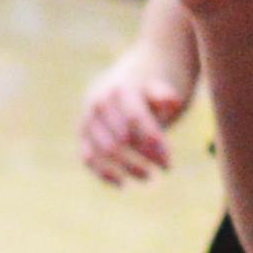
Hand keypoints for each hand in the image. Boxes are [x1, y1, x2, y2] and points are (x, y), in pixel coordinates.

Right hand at [77, 53, 185, 183]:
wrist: (137, 68)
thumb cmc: (157, 82)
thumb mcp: (165, 85)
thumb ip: (164, 94)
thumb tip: (169, 102)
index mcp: (120, 89)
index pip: (136, 121)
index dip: (153, 145)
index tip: (169, 163)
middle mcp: (98, 103)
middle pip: (119, 139)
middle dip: (143, 158)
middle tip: (163, 170)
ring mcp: (87, 118)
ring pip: (102, 151)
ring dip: (126, 168)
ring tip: (147, 178)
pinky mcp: (82, 132)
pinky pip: (87, 157)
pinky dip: (103, 173)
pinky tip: (122, 184)